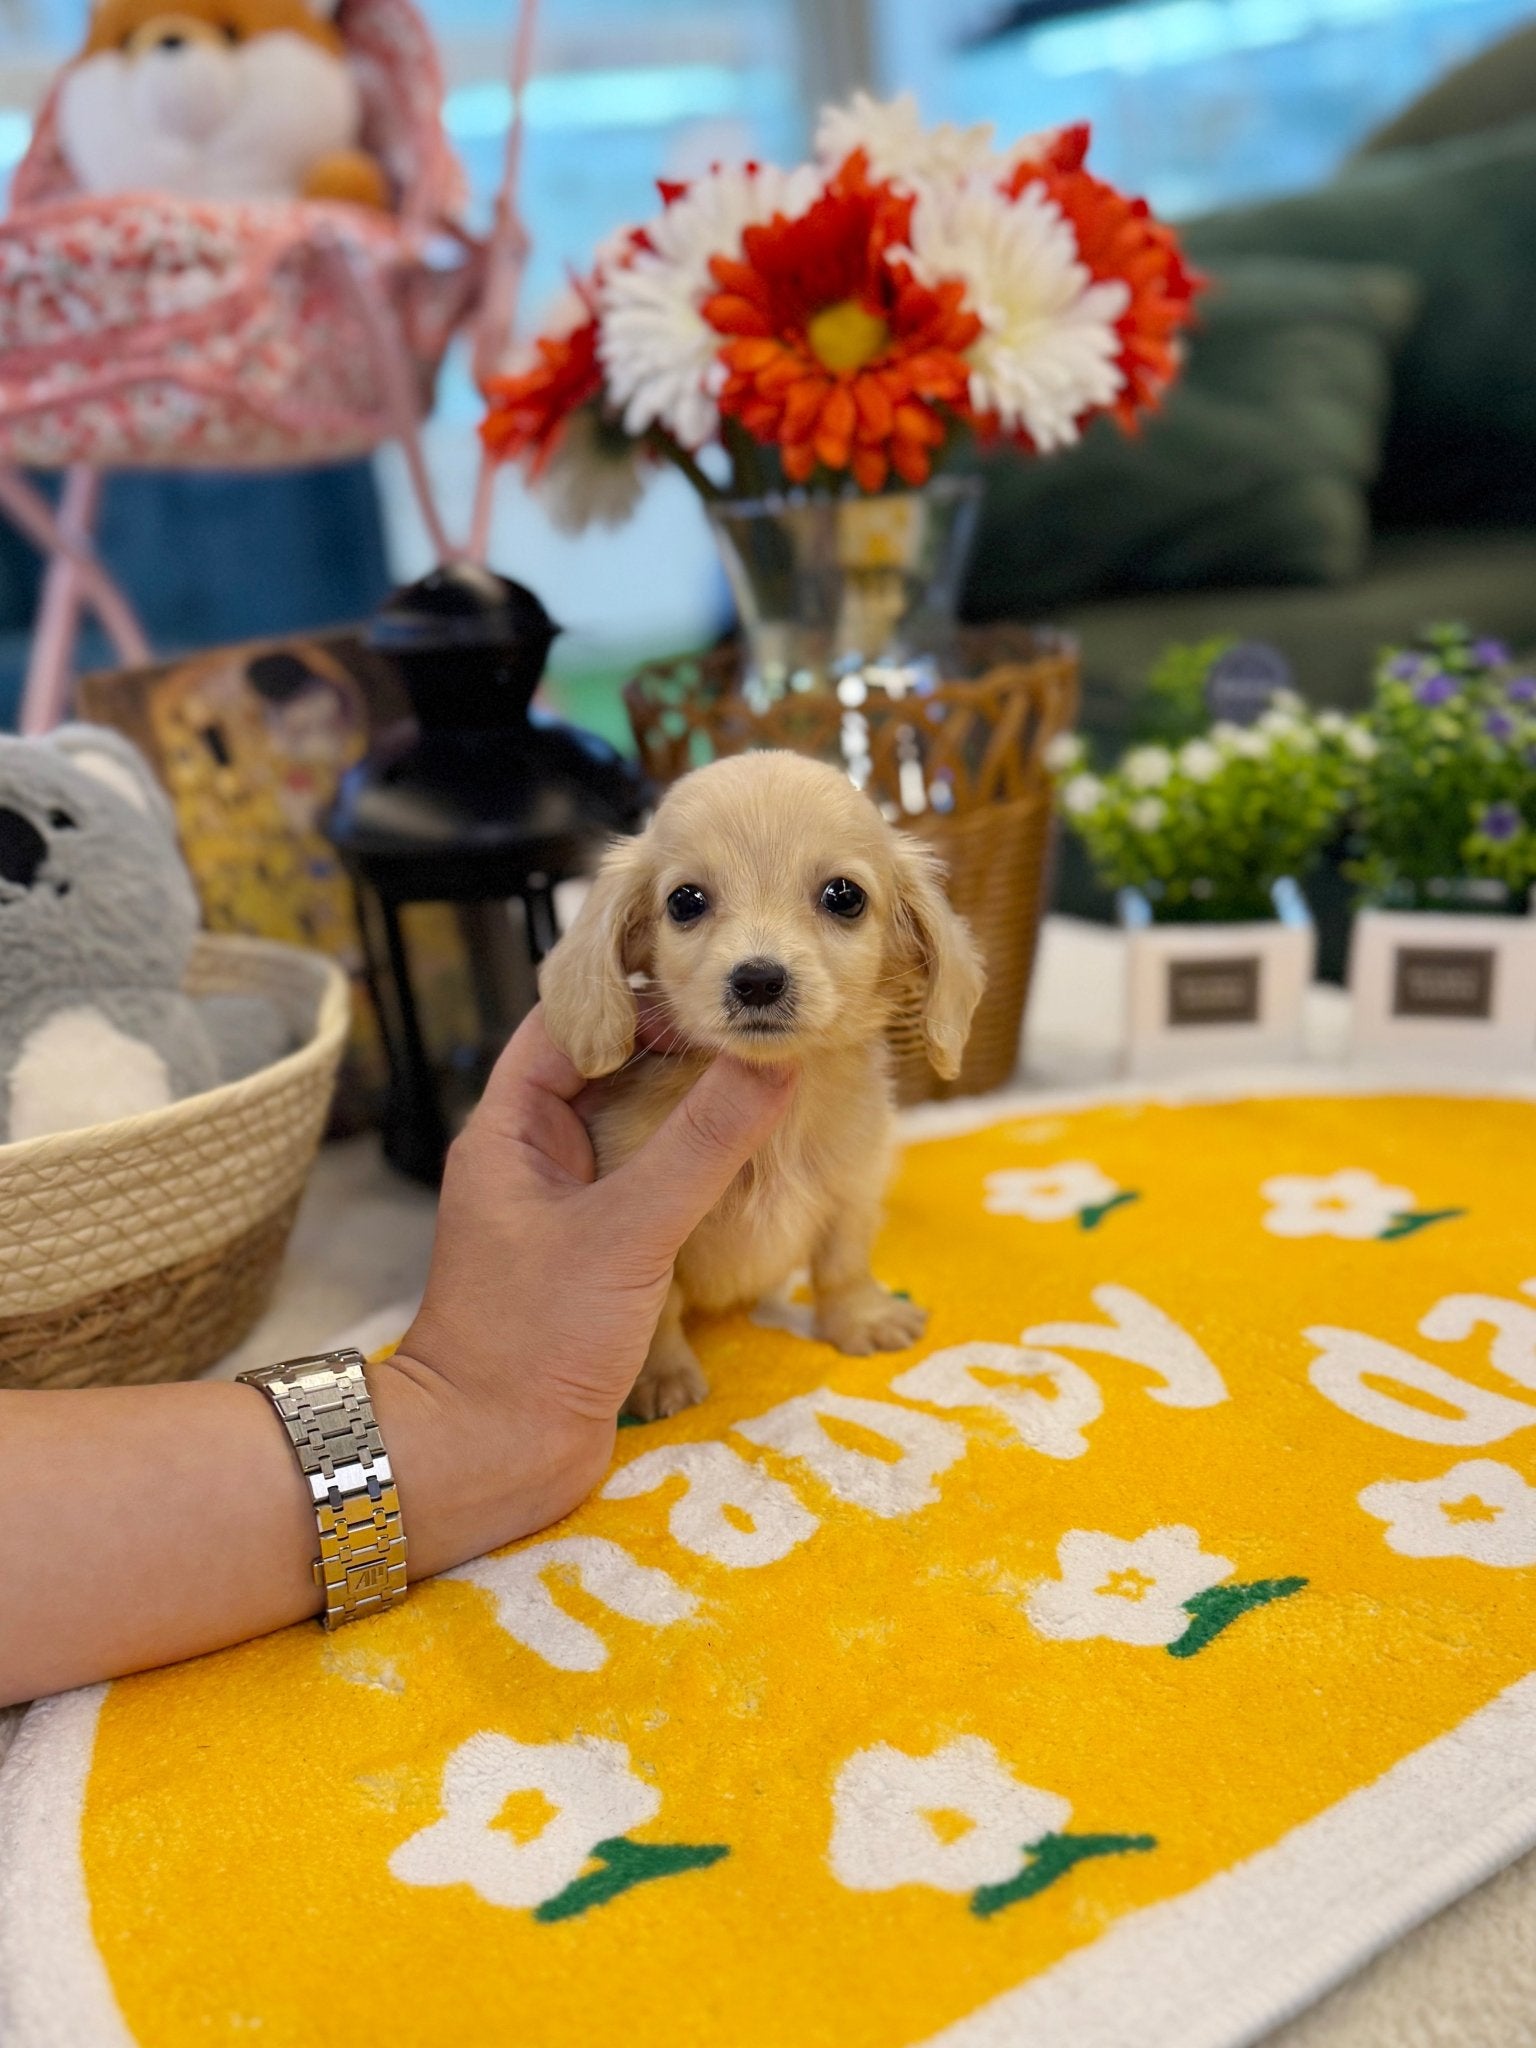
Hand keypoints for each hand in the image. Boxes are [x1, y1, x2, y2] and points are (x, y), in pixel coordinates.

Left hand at [380, 1007, 795, 1570]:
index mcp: (510, 1129)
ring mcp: (567, 1206)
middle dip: (681, 1043)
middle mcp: (535, 1156)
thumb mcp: (628, 1231)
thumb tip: (770, 1063)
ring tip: (769, 1070)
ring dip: (693, 1103)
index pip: (570, 1022)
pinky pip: (651, 1183)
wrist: (489, 1460)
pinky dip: (696, 1162)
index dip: (636, 990)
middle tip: (761, 1019)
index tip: (715, 978)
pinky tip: (753, 1153)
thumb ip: (701, 1145)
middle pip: (611, 1068)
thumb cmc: (532, 1340)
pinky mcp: (598, 1254)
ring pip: (636, 1126)